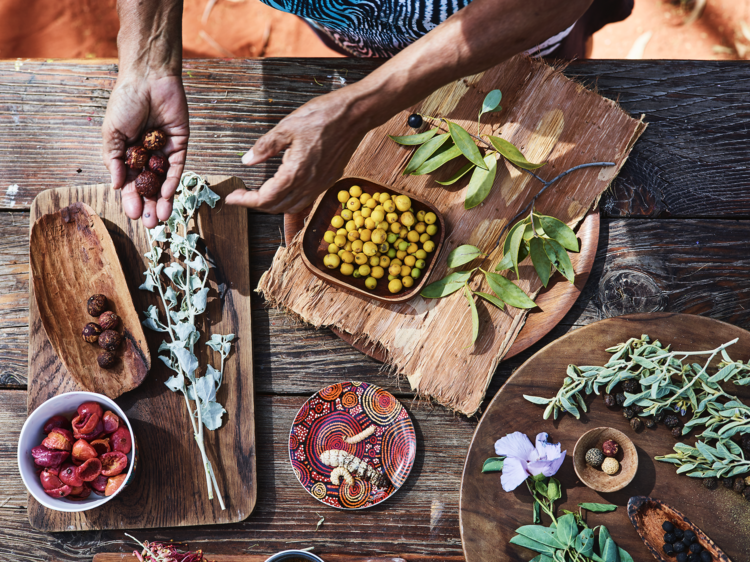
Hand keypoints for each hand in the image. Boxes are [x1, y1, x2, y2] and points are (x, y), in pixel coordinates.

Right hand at [102, 75, 188, 227]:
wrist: (147, 78)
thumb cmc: (125, 101)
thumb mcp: (112, 133)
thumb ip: (114, 159)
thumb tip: (115, 185)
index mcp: (127, 152)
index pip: (130, 182)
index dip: (131, 199)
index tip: (133, 215)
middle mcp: (147, 155)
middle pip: (149, 186)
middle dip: (150, 205)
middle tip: (151, 224)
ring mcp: (164, 151)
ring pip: (164, 181)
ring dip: (164, 200)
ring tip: (162, 217)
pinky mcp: (180, 144)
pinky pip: (177, 167)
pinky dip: (173, 182)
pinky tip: (169, 195)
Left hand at [226, 90, 367, 214]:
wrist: (355, 115)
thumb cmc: (323, 117)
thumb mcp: (287, 127)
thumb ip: (265, 146)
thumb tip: (247, 160)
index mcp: (295, 172)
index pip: (265, 198)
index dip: (245, 200)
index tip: (231, 197)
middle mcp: (309, 184)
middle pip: (277, 206)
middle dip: (256, 204)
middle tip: (241, 196)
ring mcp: (320, 184)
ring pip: (293, 207)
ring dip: (274, 205)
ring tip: (260, 195)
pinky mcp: (329, 179)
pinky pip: (306, 199)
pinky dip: (291, 201)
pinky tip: (285, 190)